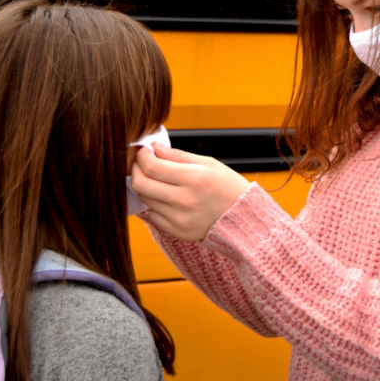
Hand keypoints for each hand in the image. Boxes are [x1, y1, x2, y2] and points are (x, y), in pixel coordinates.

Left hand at [131, 143, 250, 240]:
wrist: (244, 218)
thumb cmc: (228, 187)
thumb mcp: (208, 163)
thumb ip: (177, 156)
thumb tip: (154, 148)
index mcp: (194, 178)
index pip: (152, 166)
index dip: (142, 156)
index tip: (143, 151)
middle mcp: (184, 200)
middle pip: (141, 184)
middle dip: (136, 170)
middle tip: (141, 163)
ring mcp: (179, 219)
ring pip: (145, 199)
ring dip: (144, 186)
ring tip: (154, 179)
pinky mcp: (177, 232)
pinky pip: (153, 215)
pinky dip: (153, 203)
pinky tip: (163, 196)